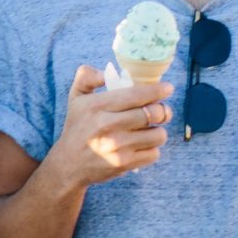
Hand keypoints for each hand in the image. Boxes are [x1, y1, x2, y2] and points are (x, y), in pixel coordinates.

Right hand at [48, 64, 171, 189]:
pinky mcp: (124, 164)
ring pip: (158, 134)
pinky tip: (142, 145)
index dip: (157, 90)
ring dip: (158, 131)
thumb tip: (105, 72)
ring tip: (150, 130)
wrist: (69, 164)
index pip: (137, 95)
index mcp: (98, 106)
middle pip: (153, 113)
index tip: (168, 88)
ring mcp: (118, 146)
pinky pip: (154, 153)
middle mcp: (108, 125)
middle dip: (163, 111)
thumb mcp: (76, 98)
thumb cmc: (78, 128)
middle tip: (162, 111)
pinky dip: (152, 149)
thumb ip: (87, 77)